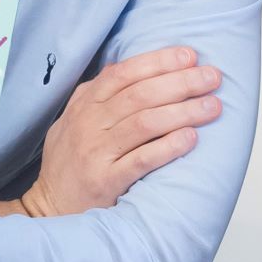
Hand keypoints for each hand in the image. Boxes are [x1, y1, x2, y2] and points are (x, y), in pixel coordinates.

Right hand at [20, 47, 221, 216]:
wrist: (48, 205)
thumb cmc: (70, 160)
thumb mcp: (74, 119)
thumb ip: (96, 93)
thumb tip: (120, 64)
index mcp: (85, 104)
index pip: (125, 73)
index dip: (159, 61)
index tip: (190, 56)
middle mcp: (89, 124)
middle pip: (141, 95)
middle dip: (181, 82)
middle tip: (212, 78)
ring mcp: (96, 152)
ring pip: (145, 123)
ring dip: (183, 112)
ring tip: (212, 107)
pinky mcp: (105, 181)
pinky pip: (141, 160)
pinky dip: (168, 147)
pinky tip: (191, 139)